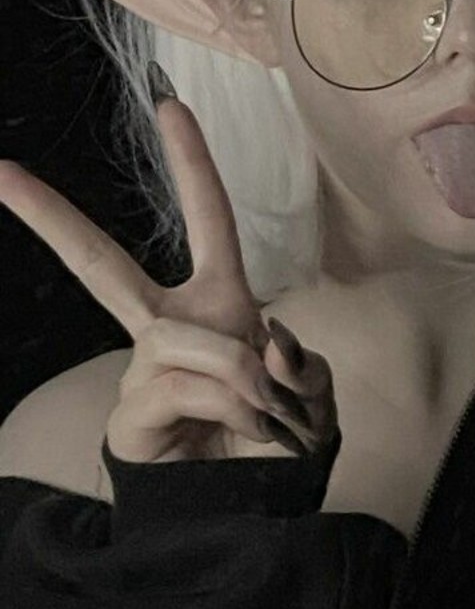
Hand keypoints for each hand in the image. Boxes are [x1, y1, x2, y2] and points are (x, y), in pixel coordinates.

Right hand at [0, 90, 336, 463]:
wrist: (253, 504)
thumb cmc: (279, 436)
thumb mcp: (310, 392)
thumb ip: (297, 362)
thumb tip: (261, 339)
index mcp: (220, 303)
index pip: (208, 219)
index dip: (191, 163)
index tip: (168, 104)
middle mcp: (172, 326)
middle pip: (102, 265)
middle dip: (52, 219)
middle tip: (0, 172)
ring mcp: (146, 367)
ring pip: (194, 341)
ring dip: (249, 378)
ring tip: (266, 413)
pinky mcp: (132, 411)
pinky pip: (192, 385)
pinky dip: (236, 405)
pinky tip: (241, 427)